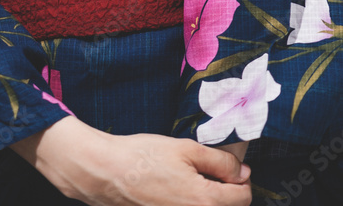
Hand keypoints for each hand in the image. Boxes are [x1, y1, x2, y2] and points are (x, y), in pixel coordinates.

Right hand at [10, 115, 251, 205]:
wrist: (107, 172)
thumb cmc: (143, 157)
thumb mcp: (184, 148)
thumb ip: (218, 161)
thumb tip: (242, 171)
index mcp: (204, 200)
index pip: (242, 198)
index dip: (241, 179)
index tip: (233, 168)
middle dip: (227, 192)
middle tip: (215, 173)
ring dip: (209, 199)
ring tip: (195, 181)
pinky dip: (190, 203)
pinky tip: (179, 191)